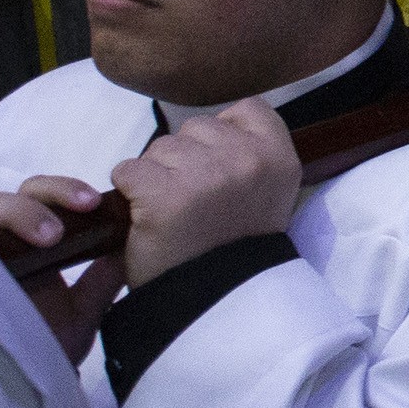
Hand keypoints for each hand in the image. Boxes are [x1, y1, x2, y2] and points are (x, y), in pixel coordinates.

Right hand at [0, 177, 127, 363]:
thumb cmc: (45, 344)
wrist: (19, 385)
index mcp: (35, 243)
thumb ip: (104, 279)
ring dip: (19, 211)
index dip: (67, 190)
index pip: (46, 197)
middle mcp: (5, 242)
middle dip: (51, 195)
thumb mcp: (83, 310)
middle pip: (18, 193)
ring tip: (50, 237)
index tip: (95, 203)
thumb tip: (129, 248)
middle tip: (81, 212)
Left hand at [109, 100, 301, 286]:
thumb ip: (252, 153)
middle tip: (194, 198)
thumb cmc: (234, 244)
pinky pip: (128, 170)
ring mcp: (205, 176)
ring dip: (156, 174)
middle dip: (186, 156)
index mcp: (280, 157)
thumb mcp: (268, 192)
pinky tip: (145, 215)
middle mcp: (247, 160)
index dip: (225, 132)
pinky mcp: (163, 196)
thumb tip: (213, 125)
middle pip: (197, 127)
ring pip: (160, 147)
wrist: (213, 298)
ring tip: (172, 210)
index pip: (248, 109)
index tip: (221, 166)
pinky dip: (128, 191)